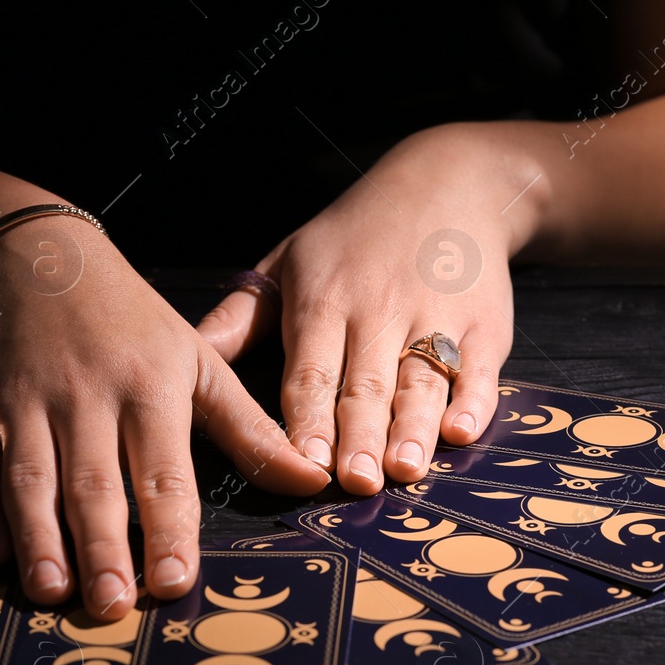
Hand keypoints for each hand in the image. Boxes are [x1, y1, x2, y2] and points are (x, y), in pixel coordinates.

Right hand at [0, 215, 328, 620]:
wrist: (34, 259)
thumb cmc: (130, 323)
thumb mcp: (197, 362)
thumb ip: (249, 430)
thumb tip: (311, 481)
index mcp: (149, 389)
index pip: (162, 470)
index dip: (167, 528)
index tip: (173, 580)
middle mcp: (86, 398)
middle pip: (94, 483)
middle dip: (101, 547)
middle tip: (110, 606)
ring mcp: (26, 404)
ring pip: (31, 479)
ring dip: (38, 539)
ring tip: (51, 592)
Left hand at [198, 124, 533, 494]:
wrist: (449, 182)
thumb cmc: (353, 236)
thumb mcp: (288, 262)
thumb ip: (239, 319)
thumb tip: (180, 356)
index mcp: (323, 301)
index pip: (312, 370)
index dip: (309, 417)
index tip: (304, 461)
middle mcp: (378, 311)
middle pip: (366, 385)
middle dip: (360, 436)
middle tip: (355, 482)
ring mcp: (435, 317)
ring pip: (422, 381)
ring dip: (413, 428)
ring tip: (404, 470)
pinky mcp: (484, 324)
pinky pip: (480, 369)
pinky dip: (474, 401)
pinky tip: (461, 431)